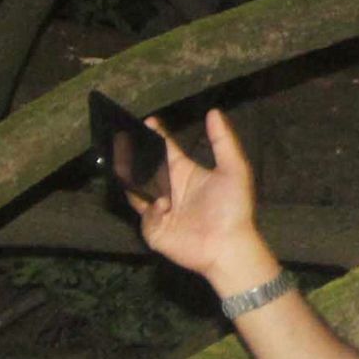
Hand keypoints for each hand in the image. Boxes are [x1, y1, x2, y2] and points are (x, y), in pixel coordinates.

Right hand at [130, 111, 273, 295]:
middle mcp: (169, 189)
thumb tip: (213, 111)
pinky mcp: (153, 230)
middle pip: (145, 168)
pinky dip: (152, 208)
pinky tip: (164, 206)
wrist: (229, 246)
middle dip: (135, 156)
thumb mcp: (234, 169)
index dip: (156, 136)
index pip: (165, 150)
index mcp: (185, 173)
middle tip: (125, 141)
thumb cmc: (234, 208)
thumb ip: (223, 141)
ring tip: (127, 165)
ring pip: (137, 190)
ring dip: (133, 180)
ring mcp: (159, 210)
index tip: (146, 121)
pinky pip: (144, 215)